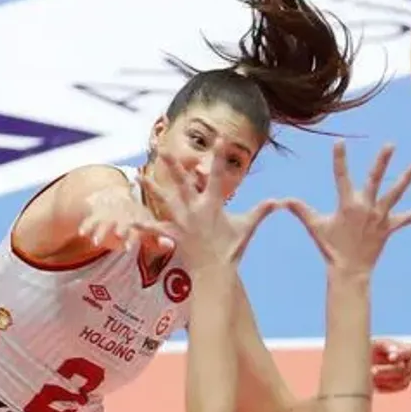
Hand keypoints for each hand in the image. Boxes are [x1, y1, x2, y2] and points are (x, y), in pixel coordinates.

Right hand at [77, 186, 163, 252]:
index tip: (140, 243)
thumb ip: (156, 240)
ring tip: (96, 241)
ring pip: (105, 225)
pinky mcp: (95, 216)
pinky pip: (89, 222)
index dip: (143, 234)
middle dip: (122, 231)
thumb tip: (171, 244)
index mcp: (139, 219)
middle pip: (123, 225)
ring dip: (101, 232)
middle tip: (120, 236)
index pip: (143, 228)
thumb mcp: (147, 227)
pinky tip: (82, 233)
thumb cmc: (136, 218)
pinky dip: (86, 226)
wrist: (111, 195)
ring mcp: (108, 216)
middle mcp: (124, 217)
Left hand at [133, 149, 277, 266]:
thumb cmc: (232, 249)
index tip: (220, 139)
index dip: (220, 156)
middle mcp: (196, 209)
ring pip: (165, 200)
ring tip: (139, 174)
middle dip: (173, 165)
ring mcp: (183, 221)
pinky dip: (144, 225)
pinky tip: (131, 219)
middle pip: (182, 182)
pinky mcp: (174, 234)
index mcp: (214, 203)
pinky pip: (156, 228)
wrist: (216, 272)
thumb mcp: (247, 227)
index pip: (217, 175)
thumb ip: (261, 211)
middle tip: (164, 149)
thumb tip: (279, 201)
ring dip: (152, 187)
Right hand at [284, 141, 410, 274]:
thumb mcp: (315, 227)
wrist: (349, 270)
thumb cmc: (330, 248)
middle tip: (391, 144)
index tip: (340, 142)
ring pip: (395, 194)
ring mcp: (379, 217)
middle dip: (382, 161)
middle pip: (375, 179)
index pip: (341, 176)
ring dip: (406, 179)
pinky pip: (406, 220)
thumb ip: (301, 210)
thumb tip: (282, 200)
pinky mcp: (389, 228)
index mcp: (347, 204)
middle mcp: (365, 207)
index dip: (340, 159)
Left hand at [371, 339, 410, 392]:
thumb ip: (387, 346)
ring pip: (402, 380)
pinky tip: (373, 382)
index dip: (402, 355)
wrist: (367, 363)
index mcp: (407, 349)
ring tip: (370, 376)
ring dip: (384, 379)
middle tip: (372, 370)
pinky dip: (385, 386)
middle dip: (388, 371)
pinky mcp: (403, 385)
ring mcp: (409, 375)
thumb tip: (394, 350)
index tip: (390, 357)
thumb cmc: (373, 350)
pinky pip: (396, 388)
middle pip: (406, 369)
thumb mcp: (377, 344)